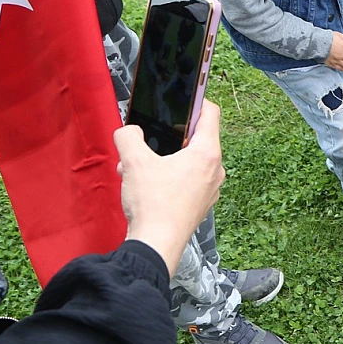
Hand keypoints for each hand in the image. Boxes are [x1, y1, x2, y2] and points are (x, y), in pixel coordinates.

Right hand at [114, 100, 224, 274]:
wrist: (157, 245)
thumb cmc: (154, 205)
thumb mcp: (133, 161)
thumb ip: (128, 136)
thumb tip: (128, 132)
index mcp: (207, 153)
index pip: (211, 114)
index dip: (197, 101)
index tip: (184, 98)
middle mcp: (215, 170)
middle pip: (196, 139)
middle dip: (168, 139)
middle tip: (148, 143)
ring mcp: (210, 189)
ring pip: (188, 162)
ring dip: (163, 161)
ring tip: (139, 169)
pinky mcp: (200, 204)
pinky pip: (186, 181)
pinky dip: (167, 178)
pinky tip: (145, 187)